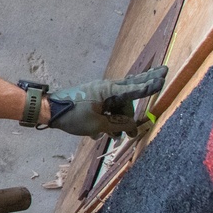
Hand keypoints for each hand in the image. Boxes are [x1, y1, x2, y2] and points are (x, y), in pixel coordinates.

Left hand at [47, 66, 166, 137]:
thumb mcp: (98, 125)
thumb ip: (118, 124)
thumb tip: (131, 125)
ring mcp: (98, 93)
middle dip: (139, 98)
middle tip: (157, 86)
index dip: (150, 84)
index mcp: (110, 90)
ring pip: (116, 106)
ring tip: (115, 137)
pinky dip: (107, 120)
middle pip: (129, 94)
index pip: (135, 88)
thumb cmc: (73, 116)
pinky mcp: (91, 99)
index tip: (164, 75)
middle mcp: (106, 88)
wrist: (48, 111)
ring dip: (118, 121)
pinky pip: (106, 109)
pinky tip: (100, 133)